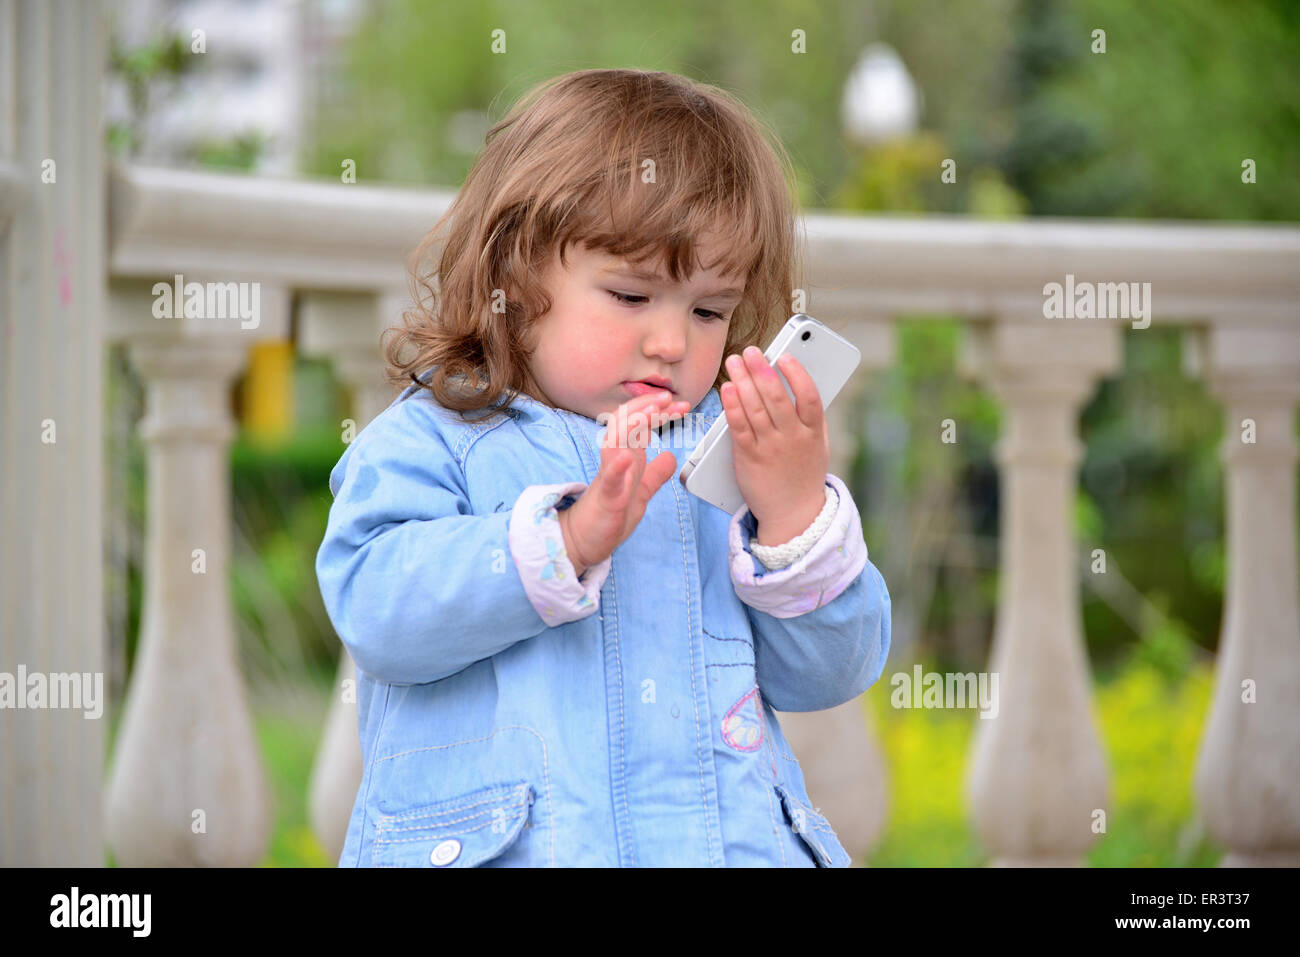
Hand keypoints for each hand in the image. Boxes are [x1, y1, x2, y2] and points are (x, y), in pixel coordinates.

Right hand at [557, 391, 690, 575]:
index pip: (640, 426)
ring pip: (616, 441)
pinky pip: (609, 479)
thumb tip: (671, 457)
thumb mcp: (640, 493)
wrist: (582, 542)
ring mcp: (609, 478)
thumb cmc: (607, 517)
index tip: (682, 405)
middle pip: (627, 424)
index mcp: (626, 459)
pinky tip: (626, 456)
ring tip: (651, 411)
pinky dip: (617, 465)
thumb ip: (654, 475)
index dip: (659, 412)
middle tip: (667, 397)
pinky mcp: (605, 498)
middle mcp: (616, 462)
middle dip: (647, 407)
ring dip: (634, 424)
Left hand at [721, 347, 829, 544]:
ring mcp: (770, 449)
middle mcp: (792, 439)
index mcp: (813, 433)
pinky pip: (739, 427)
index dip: (797, 374)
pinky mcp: (749, 458)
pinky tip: (728, 389)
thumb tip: (797, 382)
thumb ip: (810, 418)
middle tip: (750, 351)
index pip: (809, 397)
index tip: (784, 356)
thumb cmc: (803, 474)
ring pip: (755, 408)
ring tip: (734, 363)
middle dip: (761, 370)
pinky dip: (732, 405)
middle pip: (776, 398)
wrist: (794, 515)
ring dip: (742, 381)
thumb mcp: (817, 445)